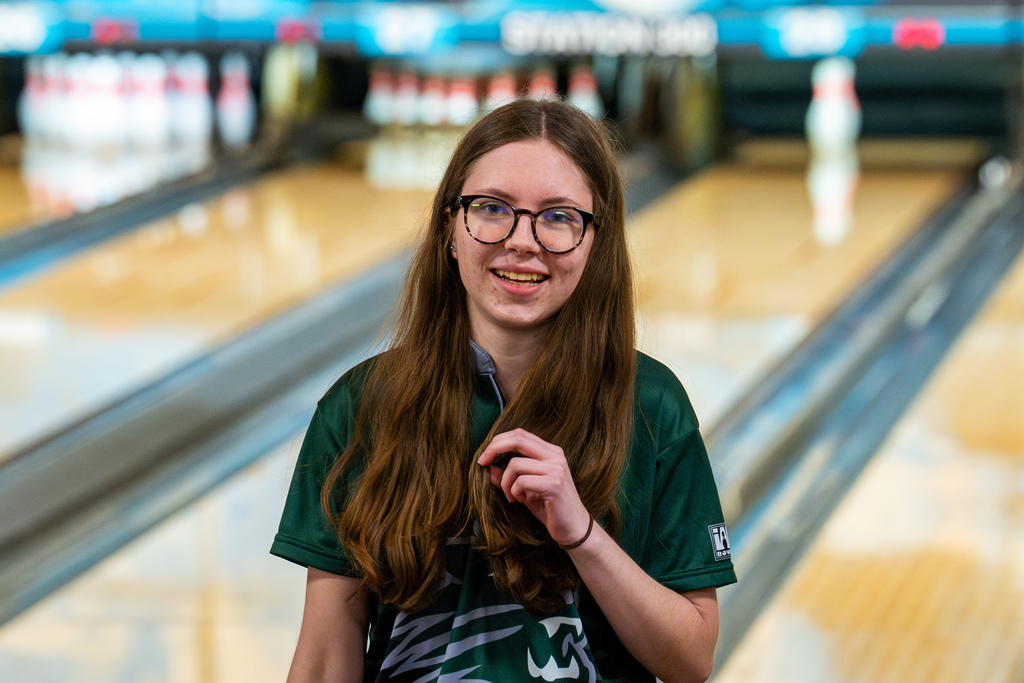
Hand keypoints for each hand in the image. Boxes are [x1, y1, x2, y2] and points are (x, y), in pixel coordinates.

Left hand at [477, 428, 591, 546]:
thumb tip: (489, 466)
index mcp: (551, 452)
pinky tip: (521, 500)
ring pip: (515, 464)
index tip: (485, 456)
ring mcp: (556, 469)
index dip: (499, 441)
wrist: (573, 527)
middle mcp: (555, 456)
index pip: (521, 434)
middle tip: (482, 462)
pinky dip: (514, 491)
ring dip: (505, 482)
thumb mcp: (526, 489)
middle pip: (518, 439)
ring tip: (511, 496)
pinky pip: (521, 481)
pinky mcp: (554, 484)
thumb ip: (510, 476)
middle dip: (494, 448)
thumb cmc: (550, 507)